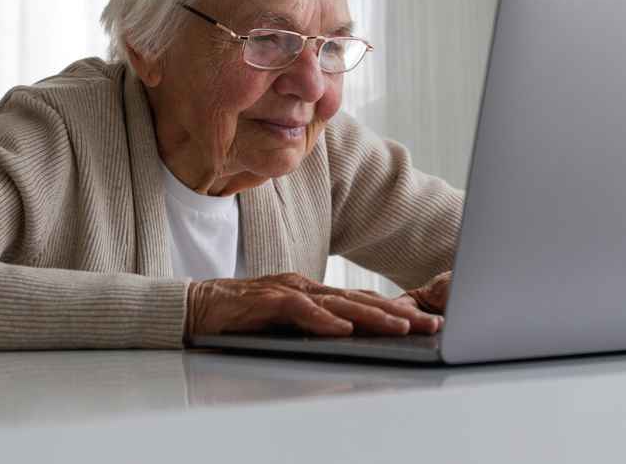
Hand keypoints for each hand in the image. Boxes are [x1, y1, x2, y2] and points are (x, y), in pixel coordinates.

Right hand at [185, 273, 442, 344]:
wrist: (197, 307)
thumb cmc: (241, 317)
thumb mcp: (288, 322)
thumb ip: (317, 325)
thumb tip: (352, 338)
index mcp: (314, 291)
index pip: (362, 301)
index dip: (396, 310)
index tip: (425, 321)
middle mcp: (306, 287)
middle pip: (360, 300)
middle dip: (398, 313)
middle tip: (428, 324)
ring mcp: (287, 291)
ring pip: (338, 303)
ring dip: (372, 316)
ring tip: (400, 327)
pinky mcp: (266, 302)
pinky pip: (299, 311)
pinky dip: (322, 320)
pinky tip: (342, 330)